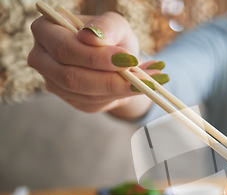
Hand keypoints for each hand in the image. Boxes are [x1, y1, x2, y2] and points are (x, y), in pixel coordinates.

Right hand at [28, 12, 163, 117]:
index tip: (128, 59)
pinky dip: (120, 97)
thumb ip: (106, 26)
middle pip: (71, 76)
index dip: (96, 57)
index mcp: (46, 30)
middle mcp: (42, 58)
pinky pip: (95, 103)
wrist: (120, 61)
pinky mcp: (72, 100)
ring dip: (121, 90)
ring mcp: (54, 82)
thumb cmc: (112, 37)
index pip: (64, 48)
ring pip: (86, 94)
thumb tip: (91, 37)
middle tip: (144, 79)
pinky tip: (141, 88)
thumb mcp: (116, 25)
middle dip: (111, 79)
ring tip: (150, 82)